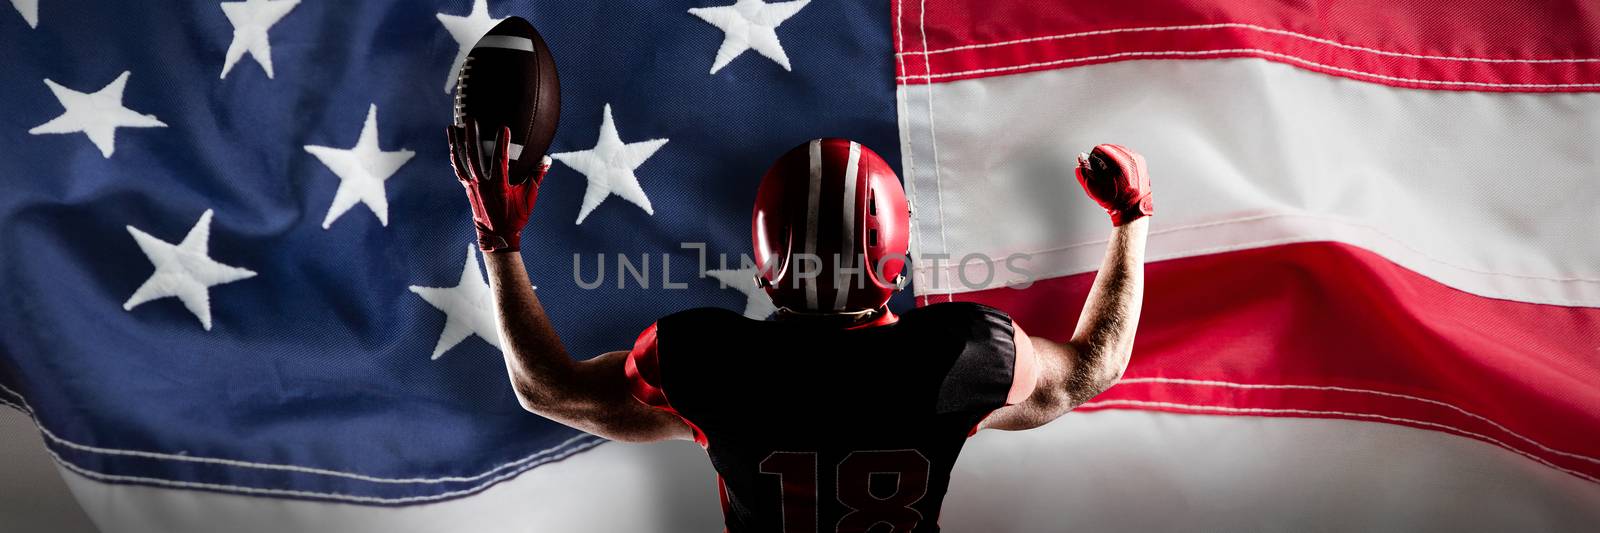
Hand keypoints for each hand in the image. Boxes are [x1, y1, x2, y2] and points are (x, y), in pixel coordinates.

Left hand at [446, 119, 549, 251]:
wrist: (497, 236)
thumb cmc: (516, 217)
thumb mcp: (529, 198)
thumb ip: (537, 177)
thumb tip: (546, 160)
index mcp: (499, 186)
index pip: (500, 160)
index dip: (502, 143)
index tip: (503, 127)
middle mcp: (482, 184)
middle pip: (474, 155)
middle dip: (472, 136)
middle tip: (471, 119)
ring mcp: (472, 186)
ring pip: (461, 160)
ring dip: (456, 143)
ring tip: (452, 126)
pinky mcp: (467, 188)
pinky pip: (458, 168)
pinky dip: (455, 156)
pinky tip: (452, 145)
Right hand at [1075, 144, 1152, 226]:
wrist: (1132, 208)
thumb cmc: (1114, 202)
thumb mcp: (1095, 191)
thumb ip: (1084, 176)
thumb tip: (1079, 165)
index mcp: (1120, 165)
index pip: (1101, 149)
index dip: (1093, 157)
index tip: (1093, 165)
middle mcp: (1130, 159)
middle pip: (1109, 148)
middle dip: (1102, 157)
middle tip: (1101, 170)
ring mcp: (1137, 159)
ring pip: (1117, 149)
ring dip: (1110, 157)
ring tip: (1110, 171)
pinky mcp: (1140, 160)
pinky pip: (1126, 153)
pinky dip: (1119, 159)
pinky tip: (1117, 170)